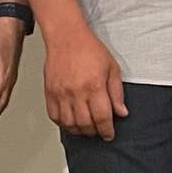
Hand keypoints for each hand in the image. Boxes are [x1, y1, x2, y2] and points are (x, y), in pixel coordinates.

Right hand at [44, 24, 127, 138]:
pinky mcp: (49, 93)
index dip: (107, 130)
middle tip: (99, 131)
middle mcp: (76, 92)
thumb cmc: (89, 49)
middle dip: (94, 132)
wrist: (66, 37)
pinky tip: (71, 122)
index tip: (109, 134)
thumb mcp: (112, 68)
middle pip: (85, 124)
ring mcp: (61, 94)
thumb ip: (117, 92)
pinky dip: (63, 124)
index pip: (102, 117)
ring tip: (86, 128)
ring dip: (79, 131)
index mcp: (94, 86)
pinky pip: (54, 116)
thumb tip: (121, 112)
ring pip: (69, 124)